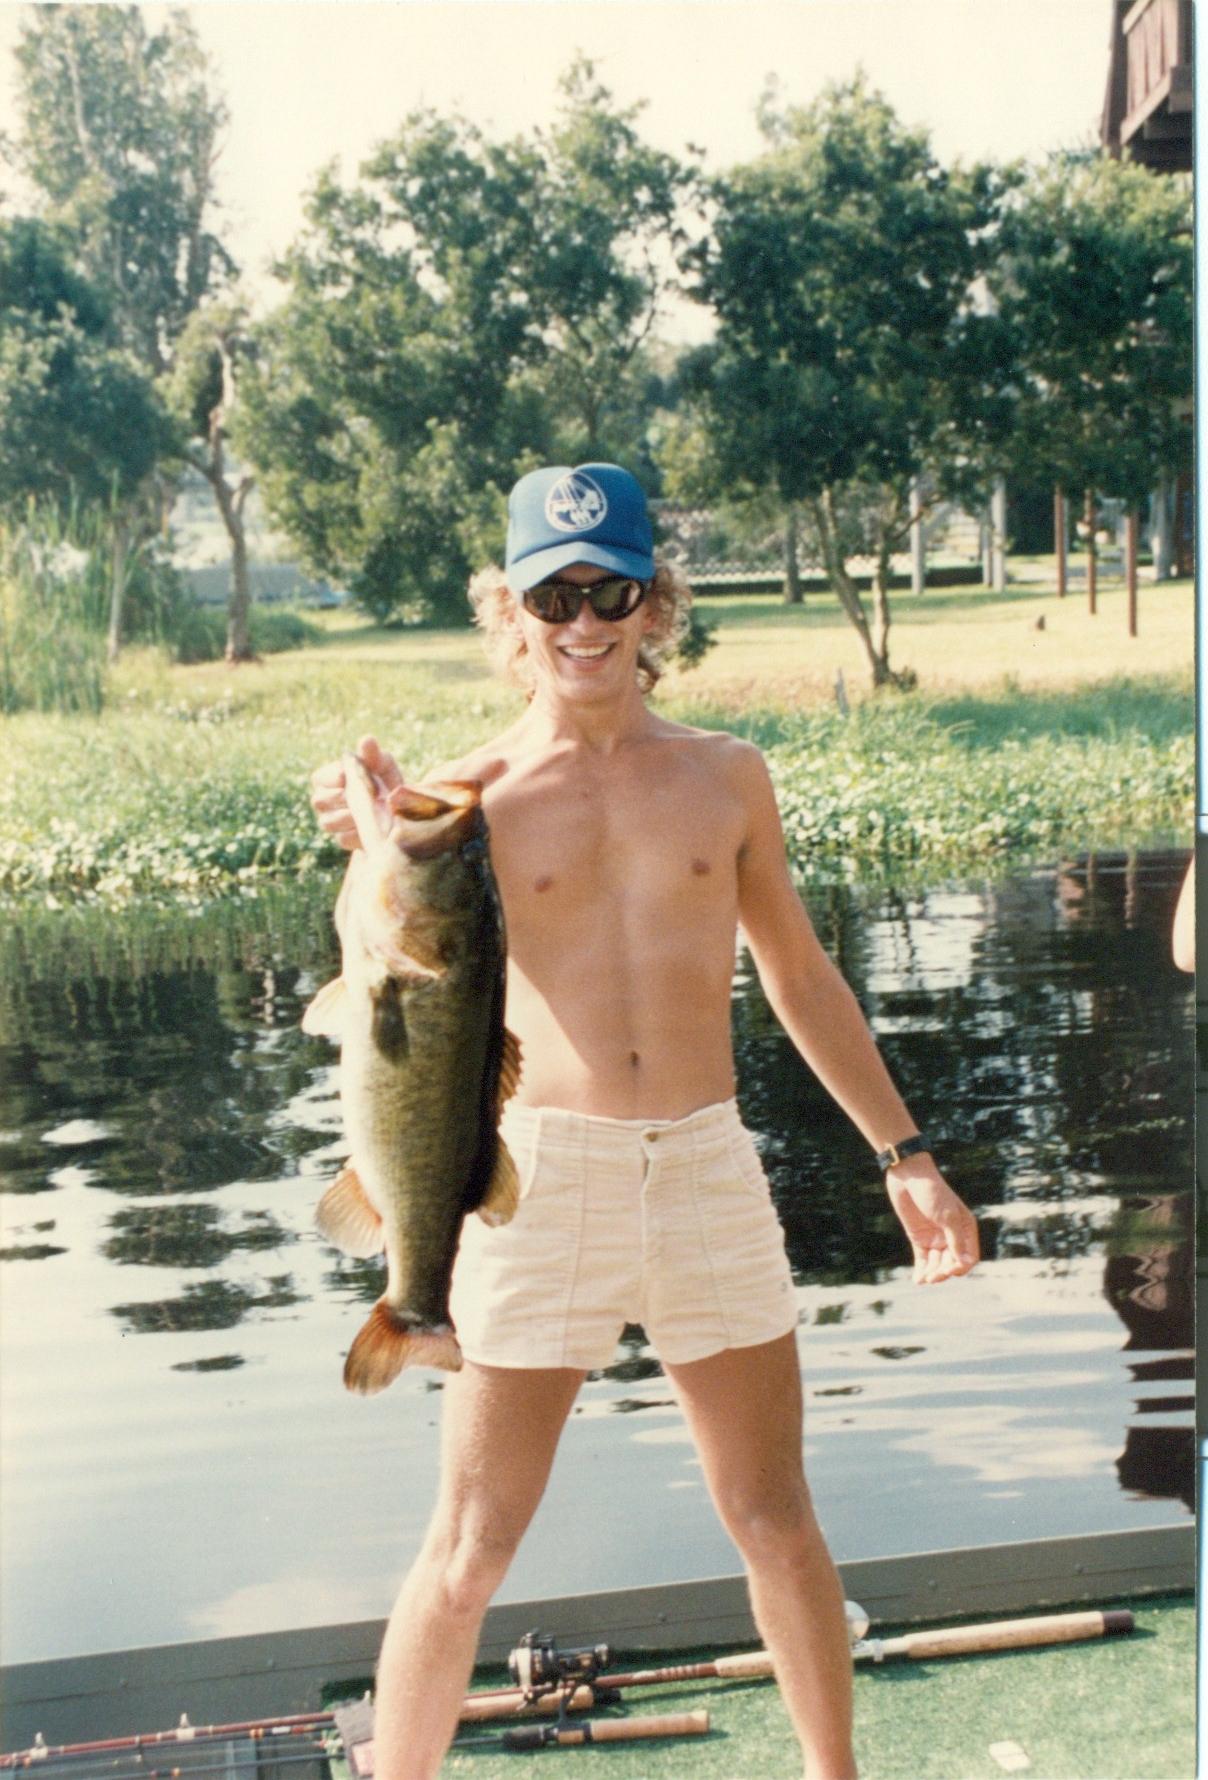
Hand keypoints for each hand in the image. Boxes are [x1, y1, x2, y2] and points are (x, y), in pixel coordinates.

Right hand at [310, 734, 403, 849]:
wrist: (398, 812)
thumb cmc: (385, 782)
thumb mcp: (383, 766)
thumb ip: (373, 754)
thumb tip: (367, 740)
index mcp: (329, 779)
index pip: (319, 778)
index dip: (330, 777)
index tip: (345, 776)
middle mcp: (325, 801)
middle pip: (319, 801)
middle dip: (339, 798)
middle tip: (356, 795)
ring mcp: (331, 822)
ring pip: (327, 822)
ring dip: (348, 816)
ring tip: (367, 812)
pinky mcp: (343, 839)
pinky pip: (342, 838)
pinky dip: (357, 833)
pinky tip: (370, 828)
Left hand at [883, 1157, 978, 1284]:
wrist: (908, 1176)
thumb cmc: (932, 1192)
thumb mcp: (947, 1216)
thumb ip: (956, 1239)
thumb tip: (964, 1262)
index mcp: (965, 1228)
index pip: (969, 1256)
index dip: (962, 1267)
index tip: (951, 1270)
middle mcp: (952, 1235)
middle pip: (952, 1262)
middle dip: (944, 1271)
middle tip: (934, 1276)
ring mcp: (935, 1237)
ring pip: (937, 1263)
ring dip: (932, 1273)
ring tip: (925, 1279)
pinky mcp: (919, 1237)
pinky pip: (923, 1258)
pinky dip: (921, 1270)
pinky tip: (918, 1280)